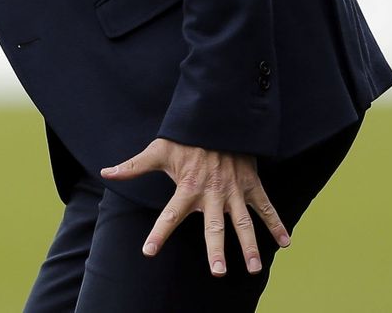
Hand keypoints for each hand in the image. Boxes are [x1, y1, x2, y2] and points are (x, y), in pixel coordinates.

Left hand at [101, 138, 289, 276]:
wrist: (218, 118)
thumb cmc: (185, 138)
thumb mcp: (157, 150)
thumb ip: (133, 166)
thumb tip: (106, 172)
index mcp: (188, 188)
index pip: (169, 215)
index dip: (158, 233)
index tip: (149, 251)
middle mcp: (212, 193)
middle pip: (214, 226)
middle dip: (216, 250)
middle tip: (218, 272)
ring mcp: (234, 190)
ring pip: (243, 222)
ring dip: (250, 245)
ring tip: (253, 269)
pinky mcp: (251, 185)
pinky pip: (266, 207)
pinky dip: (277, 224)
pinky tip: (286, 243)